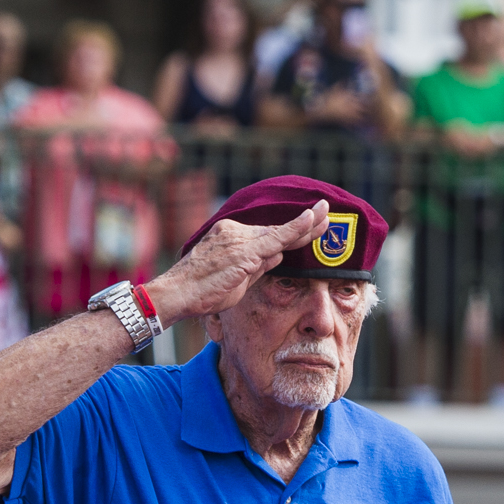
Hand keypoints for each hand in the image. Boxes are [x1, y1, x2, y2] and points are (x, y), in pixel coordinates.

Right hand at [150, 202, 331, 320]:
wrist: (176, 294)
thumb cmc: (200, 292)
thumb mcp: (235, 278)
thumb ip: (257, 265)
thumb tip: (279, 255)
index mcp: (231, 236)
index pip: (267, 234)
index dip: (290, 231)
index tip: (309, 223)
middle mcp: (236, 232)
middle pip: (277, 229)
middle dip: (304, 222)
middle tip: (326, 210)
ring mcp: (240, 240)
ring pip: (280, 232)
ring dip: (307, 224)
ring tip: (328, 214)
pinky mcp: (245, 251)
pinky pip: (277, 237)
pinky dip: (297, 228)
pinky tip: (312, 219)